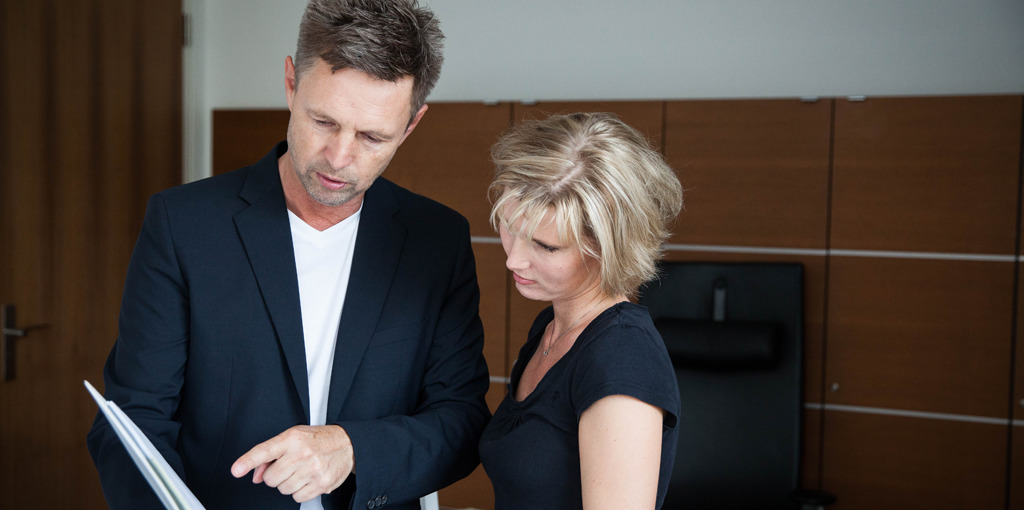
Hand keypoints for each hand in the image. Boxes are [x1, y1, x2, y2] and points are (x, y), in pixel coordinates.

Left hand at [230, 424, 354, 502]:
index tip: (236, 470)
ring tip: (300, 470)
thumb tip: (254, 475)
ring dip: (288, 483)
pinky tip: (308, 478)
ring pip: (283, 489)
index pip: (265, 451)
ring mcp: (312, 470)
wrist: (347, 444)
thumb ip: (270, 455)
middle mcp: (302, 454)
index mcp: (292, 438)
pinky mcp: (321, 484)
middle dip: (275, 475)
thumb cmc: (317, 440)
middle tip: (287, 466)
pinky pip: (297, 497)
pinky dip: (300, 491)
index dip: (248, 461)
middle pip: (270, 478)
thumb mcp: (293, 438)